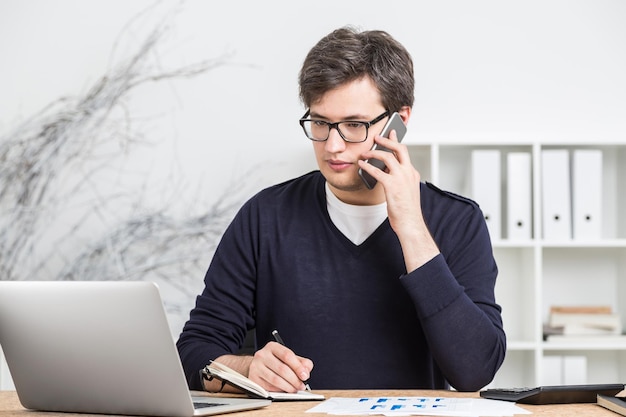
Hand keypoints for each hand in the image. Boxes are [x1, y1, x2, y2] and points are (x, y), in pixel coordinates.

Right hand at [247, 341, 312, 392]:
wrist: (258, 366)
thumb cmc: (275, 362)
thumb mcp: (289, 358)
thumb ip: (301, 362)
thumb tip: (306, 371)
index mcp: (272, 347)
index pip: (287, 355)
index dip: (298, 367)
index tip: (305, 376)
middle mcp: (262, 355)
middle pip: (282, 369)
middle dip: (295, 380)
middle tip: (301, 385)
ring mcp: (256, 366)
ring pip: (275, 380)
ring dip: (288, 387)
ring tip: (295, 389)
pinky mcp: (253, 378)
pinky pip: (269, 387)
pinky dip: (279, 390)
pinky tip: (284, 390)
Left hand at [357, 131, 439, 270]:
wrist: (410, 223)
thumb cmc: (406, 211)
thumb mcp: (405, 191)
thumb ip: (398, 179)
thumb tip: (384, 172)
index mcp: (412, 173)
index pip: (404, 153)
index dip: (396, 142)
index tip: (392, 134)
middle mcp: (408, 172)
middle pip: (399, 149)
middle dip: (387, 140)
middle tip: (377, 137)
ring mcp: (401, 178)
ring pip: (387, 157)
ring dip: (374, 152)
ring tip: (364, 153)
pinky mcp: (392, 185)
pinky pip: (377, 171)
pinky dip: (367, 166)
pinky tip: (361, 166)